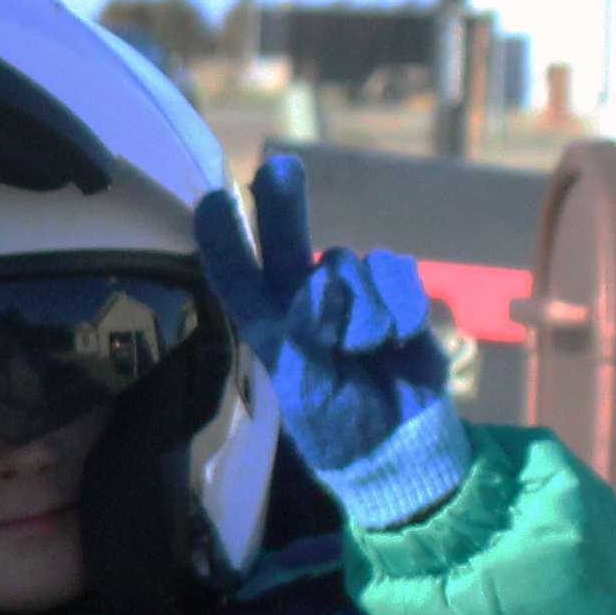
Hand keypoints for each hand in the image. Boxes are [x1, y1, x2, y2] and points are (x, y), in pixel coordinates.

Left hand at [192, 152, 469, 528]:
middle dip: (283, 206)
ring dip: (364, 310)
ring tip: (369, 355)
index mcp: (269, 328)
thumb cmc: (342, 430)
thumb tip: (318, 282)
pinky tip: (398, 342)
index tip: (212, 201)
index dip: (224, 241)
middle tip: (279, 167)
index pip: (238, 278)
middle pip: (289, 243)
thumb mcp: (311, 393)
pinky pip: (394, 274)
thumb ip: (306, 338)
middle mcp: (304, 302)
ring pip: (350, 265)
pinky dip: (400, 308)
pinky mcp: (395, 296)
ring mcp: (352, 295)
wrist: (403, 447)